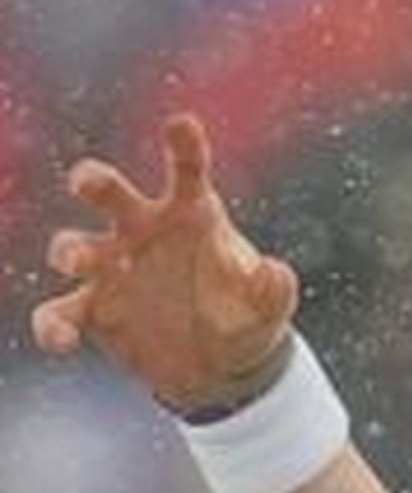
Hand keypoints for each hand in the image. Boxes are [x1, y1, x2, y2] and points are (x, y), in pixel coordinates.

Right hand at [30, 114, 300, 411]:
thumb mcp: (269, 309)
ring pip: (75, 245)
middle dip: (96, 181)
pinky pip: (62, 311)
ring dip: (71, 249)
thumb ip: (274, 289)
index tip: (182, 125)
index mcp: (191, 216)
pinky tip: (60, 339)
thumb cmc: (244, 318)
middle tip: (88, 182)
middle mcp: (142, 232)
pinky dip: (54, 323)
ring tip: (78, 261)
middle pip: (111, 193)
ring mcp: (111, 269)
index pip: (188, 172)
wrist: (220, 367)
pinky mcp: (92, 310)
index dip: (184, 147)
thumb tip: (276, 271)